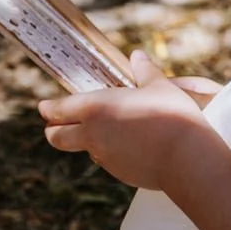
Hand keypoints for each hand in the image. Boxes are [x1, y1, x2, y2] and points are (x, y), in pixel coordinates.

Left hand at [39, 52, 223, 191]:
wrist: (187, 157)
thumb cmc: (172, 115)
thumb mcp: (159, 87)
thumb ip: (145, 72)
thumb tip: (138, 56)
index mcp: (95, 107)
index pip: (57, 110)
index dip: (47, 108)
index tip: (43, 107)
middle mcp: (92, 134)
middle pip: (56, 137)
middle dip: (52, 129)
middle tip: (54, 123)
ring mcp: (103, 157)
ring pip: (83, 149)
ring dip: (85, 141)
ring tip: (103, 130)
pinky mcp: (118, 173)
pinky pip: (107, 160)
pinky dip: (110, 152)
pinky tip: (129, 145)